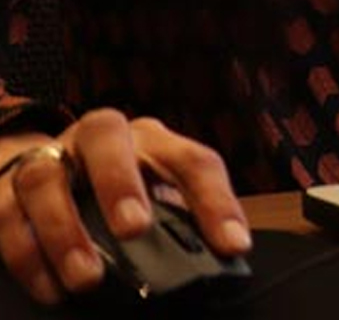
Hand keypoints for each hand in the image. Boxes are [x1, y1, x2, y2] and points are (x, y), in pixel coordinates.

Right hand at [0, 108, 251, 304]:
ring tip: (87, 276)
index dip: (216, 201)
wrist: (49, 164)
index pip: (191, 158)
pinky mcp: (4, 190)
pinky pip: (8, 216)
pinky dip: (29, 254)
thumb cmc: (119, 184)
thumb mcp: (155, 192)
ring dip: (64, 228)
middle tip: (134, 229)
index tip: (233, 245)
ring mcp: (48, 159)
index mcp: (150, 139)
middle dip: (119, 181)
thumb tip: (214, 258)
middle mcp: (98, 138)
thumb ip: (178, 217)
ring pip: (46, 176)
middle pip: (105, 135)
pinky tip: (52, 287)